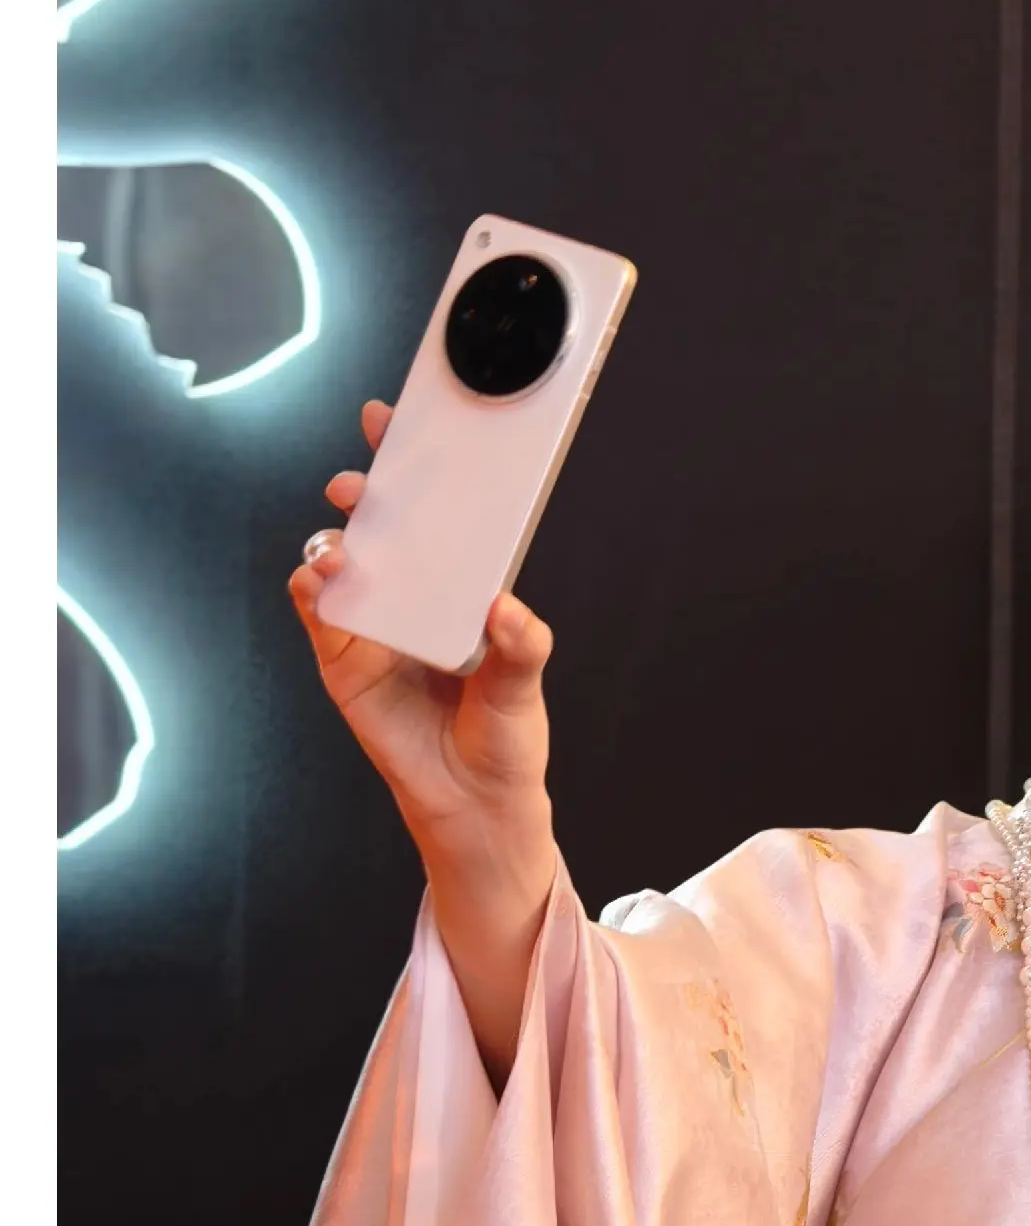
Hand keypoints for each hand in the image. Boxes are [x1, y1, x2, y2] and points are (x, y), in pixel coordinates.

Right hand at [290, 399, 555, 886]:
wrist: (473, 804)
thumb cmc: (505, 738)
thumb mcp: (524, 685)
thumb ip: (521, 643)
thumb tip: (504, 608)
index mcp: (461, 587)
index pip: (438, 515)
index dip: (417, 466)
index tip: (398, 422)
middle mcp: (415, 595)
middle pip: (383, 524)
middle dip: (368, 489)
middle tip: (362, 482)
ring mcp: (374, 622)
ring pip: (343, 558)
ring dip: (336, 539)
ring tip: (346, 544)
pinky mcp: (344, 657)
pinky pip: (318, 608)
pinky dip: (312, 586)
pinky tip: (320, 578)